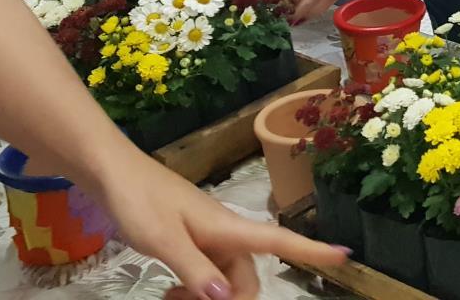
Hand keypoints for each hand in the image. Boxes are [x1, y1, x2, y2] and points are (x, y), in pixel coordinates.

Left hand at [87, 149, 346, 299]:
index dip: (313, 249)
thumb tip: (230, 297)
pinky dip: (196, 289)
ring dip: (209, 297)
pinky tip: (172, 292)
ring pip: (227, 279)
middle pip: (248, 277)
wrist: (114, 174)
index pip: (280, 239)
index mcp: (227, 228)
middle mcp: (226, 233)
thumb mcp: (163, 239)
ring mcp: (209, 237)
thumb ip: (195, 269)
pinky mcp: (193, 240)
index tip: (345, 254)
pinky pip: (209, 273)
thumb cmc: (140, 200)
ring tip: (171, 298)